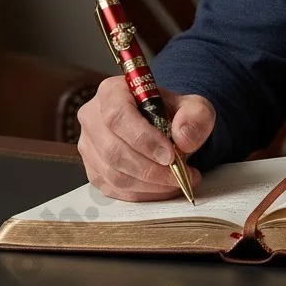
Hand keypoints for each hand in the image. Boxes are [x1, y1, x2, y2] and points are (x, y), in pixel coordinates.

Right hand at [76, 76, 214, 200]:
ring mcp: (89, 145)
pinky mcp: (93, 169)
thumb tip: (183, 138)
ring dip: (148, 184)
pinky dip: (140, 194)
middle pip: (113, 150)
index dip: (143, 139)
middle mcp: (93, 117)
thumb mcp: (194, 106)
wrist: (163, 125)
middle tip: (180, 175)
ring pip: (112, 174)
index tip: (170, 156)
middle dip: (150, 169)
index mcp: (112, 91)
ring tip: (177, 182)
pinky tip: (162, 189)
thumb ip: (196, 116)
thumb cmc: (173, 113)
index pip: (118, 116)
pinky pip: (112, 189)